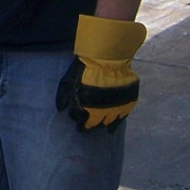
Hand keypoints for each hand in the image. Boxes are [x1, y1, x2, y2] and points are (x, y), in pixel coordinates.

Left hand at [55, 15, 146, 130]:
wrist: (108, 60)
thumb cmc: (86, 71)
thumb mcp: (69, 82)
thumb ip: (64, 96)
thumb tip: (60, 109)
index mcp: (93, 111)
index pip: (88, 124)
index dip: (84, 126)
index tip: (81, 128)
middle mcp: (108, 112)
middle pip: (102, 123)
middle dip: (96, 124)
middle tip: (93, 125)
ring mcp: (120, 107)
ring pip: (114, 120)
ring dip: (108, 121)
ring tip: (105, 124)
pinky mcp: (130, 100)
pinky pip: (125, 113)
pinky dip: (120, 116)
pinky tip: (117, 118)